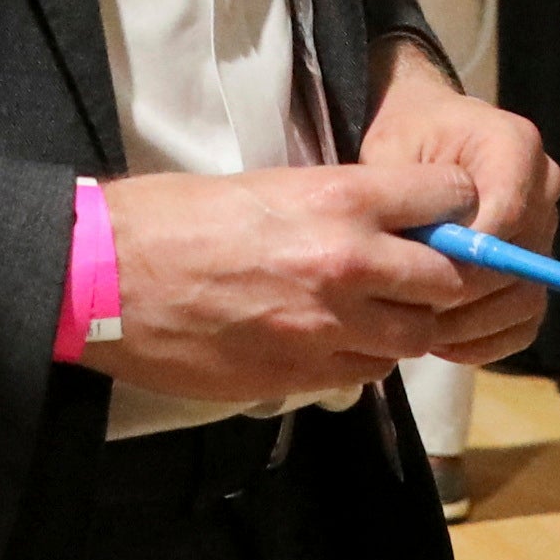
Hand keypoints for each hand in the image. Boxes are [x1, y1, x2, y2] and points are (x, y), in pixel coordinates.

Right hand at [87, 161, 493, 408]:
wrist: (105, 280)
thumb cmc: (174, 218)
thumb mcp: (269, 184)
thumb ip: (341, 206)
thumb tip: (392, 224)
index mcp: (340, 201)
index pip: (449, 202)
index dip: (454, 210)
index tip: (445, 215)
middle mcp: (349, 266)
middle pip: (449, 281)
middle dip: (444, 276)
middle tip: (422, 269)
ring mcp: (328, 328)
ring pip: (416, 336)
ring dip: (408, 322)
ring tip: (376, 307)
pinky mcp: (303, 376)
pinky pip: (368, 371)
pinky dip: (366, 356)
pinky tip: (338, 337)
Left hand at [361, 52, 557, 365]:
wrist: (423, 138)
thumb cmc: (404, 139)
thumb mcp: (392, 152)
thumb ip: (407, 197)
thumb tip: (425, 256)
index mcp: (516, 147)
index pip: (507, 214)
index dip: (465, 254)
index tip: (416, 273)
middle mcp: (544, 190)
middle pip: (520, 265)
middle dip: (463, 294)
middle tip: (409, 312)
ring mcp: (546, 234)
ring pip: (525, 301)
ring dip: (471, 325)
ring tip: (417, 329)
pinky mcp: (537, 272)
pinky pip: (524, 323)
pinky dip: (484, 341)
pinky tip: (439, 339)